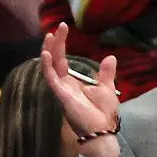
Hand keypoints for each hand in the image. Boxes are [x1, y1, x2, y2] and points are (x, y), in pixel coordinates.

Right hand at [41, 22, 121, 156]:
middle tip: (59, 27)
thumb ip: (106, 73)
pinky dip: (47, 67)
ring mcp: (61, 89)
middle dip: (55, 43)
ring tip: (50, 36)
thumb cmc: (103, 112)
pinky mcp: (61, 95)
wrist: (102, 129)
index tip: (64, 27)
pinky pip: (51, 79)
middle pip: (55, 60)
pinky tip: (46, 54)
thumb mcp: (107, 87)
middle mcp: (63, 84)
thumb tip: (110, 56)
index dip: (61, 44)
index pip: (62, 59)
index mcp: (72, 81)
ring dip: (49, 51)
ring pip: (50, 67)